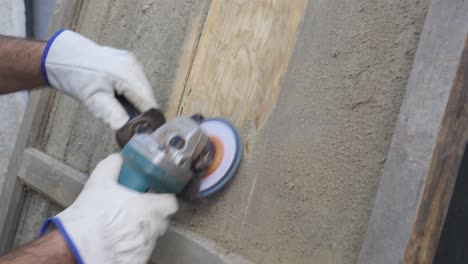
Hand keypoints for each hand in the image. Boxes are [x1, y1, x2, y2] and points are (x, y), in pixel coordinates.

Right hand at [40, 154, 177, 263]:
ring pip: (150, 236)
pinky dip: (131, 246)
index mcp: (150, 207)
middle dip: (151, 216)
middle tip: (134, 212)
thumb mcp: (100, 182)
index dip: (163, 199)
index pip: (171, 203)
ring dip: (141, 230)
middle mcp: (153, 228)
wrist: (78, 245)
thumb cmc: (93, 214)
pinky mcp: (137, 260)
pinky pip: (139, 251)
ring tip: (120, 227)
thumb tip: (117, 158)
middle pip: (161, 220)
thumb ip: (112, 166)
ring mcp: (146, 246)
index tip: (153, 198)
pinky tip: (116, 242)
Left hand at [42, 30, 156, 128]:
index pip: (149, 103)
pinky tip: (117, 94)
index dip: (147, 118)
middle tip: (126, 120)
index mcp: (129, 75)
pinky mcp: (127, 61)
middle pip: (147, 96)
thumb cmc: (76, 76)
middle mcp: (134, 66)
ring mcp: (131, 62)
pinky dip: (130, 92)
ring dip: (135, 101)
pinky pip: (135, 81)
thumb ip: (114, 115)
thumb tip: (130, 130)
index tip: (139, 130)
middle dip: (140, 110)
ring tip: (119, 106)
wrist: (61, 56)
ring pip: (142, 89)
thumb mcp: (94, 100)